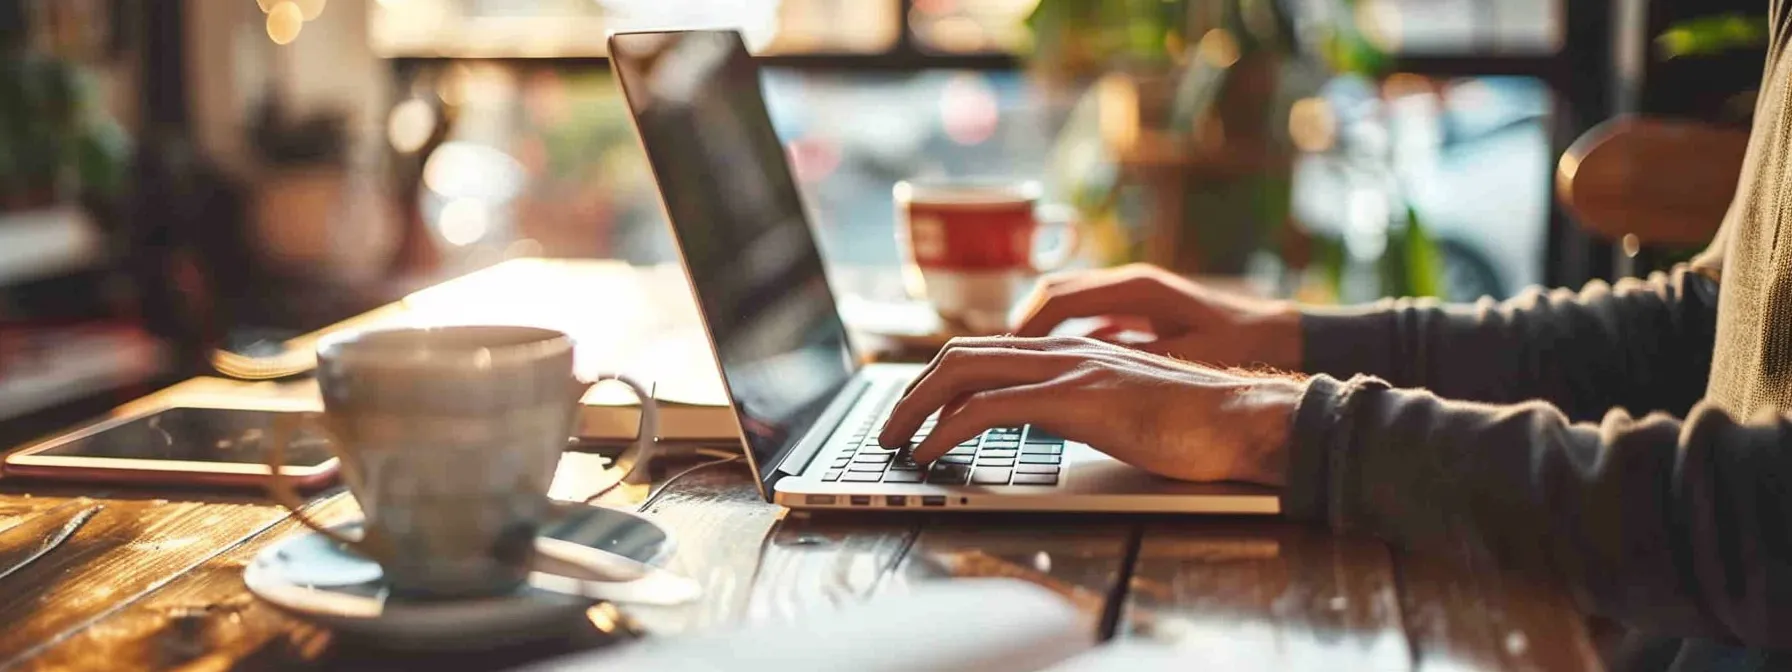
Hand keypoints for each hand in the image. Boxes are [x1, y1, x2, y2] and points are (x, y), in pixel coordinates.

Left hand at [876, 336, 1302, 485]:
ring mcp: (1069, 369)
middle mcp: (1063, 349)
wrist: (1242, 418)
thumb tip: (1043, 427)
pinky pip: (991, 406)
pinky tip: (934, 449)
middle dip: (912, 392)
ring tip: (897, 443)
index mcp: (1072, 350)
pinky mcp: (1077, 399)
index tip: (913, 411)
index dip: (937, 377)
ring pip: (965, 371)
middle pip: (960, 354)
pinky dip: (949, 427)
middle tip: (889, 430)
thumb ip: (1079, 407)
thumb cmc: (1192, 424)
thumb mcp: (1119, 411)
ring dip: (917, 408)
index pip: (984, 351)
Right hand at [1014, 264, 1301, 370]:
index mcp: (1137, 289)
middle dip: (1020, 329)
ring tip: (1007, 370)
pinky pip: (1083, 319)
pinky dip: (1059, 340)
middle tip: (990, 365)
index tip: (1001, 360)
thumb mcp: (1186, 361)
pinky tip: (1047, 370)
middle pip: (1052, 295)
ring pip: (1064, 306)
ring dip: (1036, 336)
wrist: (1280, 337)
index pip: (1059, 299)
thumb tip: (1083, 374)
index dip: (1027, 329)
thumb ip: (1135, 363)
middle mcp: (1128, 283)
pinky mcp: (1135, 313)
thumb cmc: (1240, 348)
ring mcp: (1131, 296)